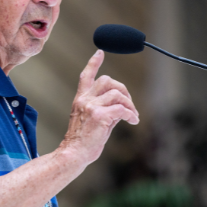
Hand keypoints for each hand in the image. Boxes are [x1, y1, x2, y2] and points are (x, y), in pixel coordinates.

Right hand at [62, 50, 138, 164]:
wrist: (73, 154)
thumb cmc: (82, 142)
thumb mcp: (90, 121)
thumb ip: (103, 110)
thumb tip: (120, 109)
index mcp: (80, 100)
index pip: (86, 76)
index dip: (93, 63)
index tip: (99, 52)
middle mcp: (84, 100)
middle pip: (107, 80)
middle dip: (123, 90)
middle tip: (129, 105)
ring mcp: (91, 107)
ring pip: (117, 94)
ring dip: (130, 104)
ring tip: (133, 116)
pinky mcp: (100, 116)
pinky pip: (122, 109)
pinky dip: (131, 114)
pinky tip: (133, 121)